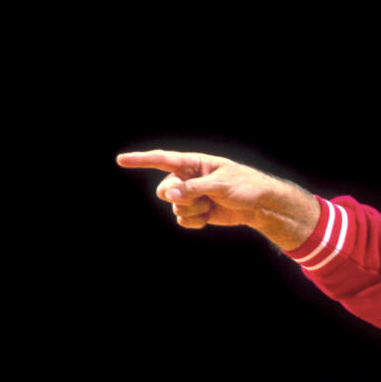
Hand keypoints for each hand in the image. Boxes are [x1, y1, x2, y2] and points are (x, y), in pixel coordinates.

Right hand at [116, 149, 319, 249]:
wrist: (259, 205)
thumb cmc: (245, 185)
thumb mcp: (222, 184)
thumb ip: (194, 188)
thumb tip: (169, 195)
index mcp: (193, 163)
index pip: (163, 160)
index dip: (141, 160)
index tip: (121, 160)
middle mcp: (188, 178)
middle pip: (165, 190)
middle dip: (181, 198)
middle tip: (204, 197)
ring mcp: (190, 195)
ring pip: (175, 207)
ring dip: (193, 210)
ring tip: (212, 204)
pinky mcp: (196, 211)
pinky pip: (183, 219)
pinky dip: (195, 221)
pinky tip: (210, 216)